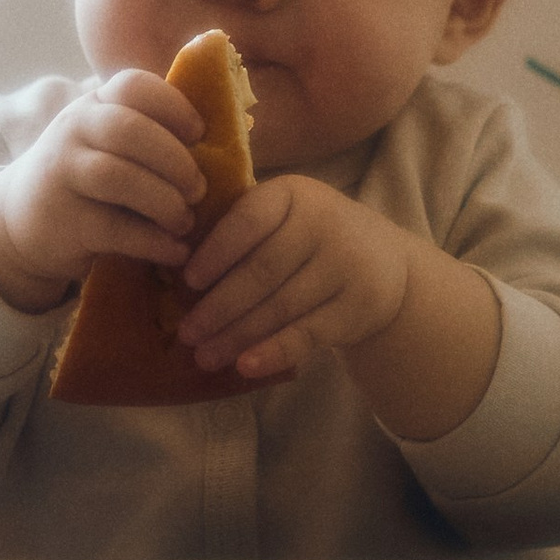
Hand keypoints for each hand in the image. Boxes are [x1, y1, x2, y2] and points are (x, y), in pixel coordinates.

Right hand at [0, 74, 205, 314]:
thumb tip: (230, 137)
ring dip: (165, 201)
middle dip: (175, 160)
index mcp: (94, 105)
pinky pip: (114, 228)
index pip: (133, 85)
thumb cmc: (86, 180)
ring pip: (119, 177)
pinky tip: (175, 251)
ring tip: (185, 221)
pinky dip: (153, 242)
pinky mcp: (62, 220)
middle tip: (199, 189)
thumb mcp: (108, 144)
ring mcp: (62, 173)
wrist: (19, 221)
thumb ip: (151, 134)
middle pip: (130, 130)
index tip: (200, 133)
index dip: (174, 106)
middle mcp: (73, 130)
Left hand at [175, 175, 411, 384]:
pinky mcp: (359, 305)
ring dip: (238, 335)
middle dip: (218, 307)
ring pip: (280, 306)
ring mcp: (346, 265)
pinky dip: (274, 351)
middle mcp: (324, 223)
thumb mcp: (286, 215)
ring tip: (205, 356)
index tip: (186, 281)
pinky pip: (308, 333)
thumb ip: (241, 229)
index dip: (215, 252)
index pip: (248, 220)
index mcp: (295, 194)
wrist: (387, 262)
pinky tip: (245, 366)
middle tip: (187, 333)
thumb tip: (172, 262)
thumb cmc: (312, 239)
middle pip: (261, 271)